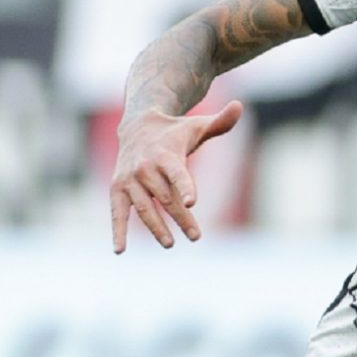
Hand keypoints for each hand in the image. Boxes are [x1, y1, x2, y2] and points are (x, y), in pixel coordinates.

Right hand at [111, 100, 238, 251]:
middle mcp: (145, 168)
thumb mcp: (197, 126)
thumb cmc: (175, 131)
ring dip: (157, 228)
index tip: (192, 203)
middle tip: (196, 236)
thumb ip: (220, 123)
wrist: (137, 126)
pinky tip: (120, 250)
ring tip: (171, 243)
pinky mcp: (117, 189)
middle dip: (180, 217)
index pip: (177, 173)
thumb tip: (239, 106)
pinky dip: (117, 231)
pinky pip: (117, 212)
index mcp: (166, 155)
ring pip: (144, 208)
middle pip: (166, 198)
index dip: (185, 187)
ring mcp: (129, 180)